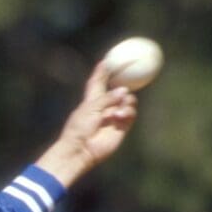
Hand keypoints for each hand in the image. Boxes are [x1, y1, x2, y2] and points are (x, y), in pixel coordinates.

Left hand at [35, 61, 138, 187]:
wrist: (81, 150)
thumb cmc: (79, 128)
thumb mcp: (91, 108)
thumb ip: (108, 98)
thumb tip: (125, 91)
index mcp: (91, 101)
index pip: (97, 83)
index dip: (101, 72)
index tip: (106, 60)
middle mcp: (103, 107)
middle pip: (117, 90)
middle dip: (124, 84)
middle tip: (132, 75)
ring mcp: (113, 116)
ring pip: (128, 101)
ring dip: (127, 101)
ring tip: (118, 110)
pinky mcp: (121, 127)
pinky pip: (131, 113)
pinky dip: (128, 112)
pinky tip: (120, 116)